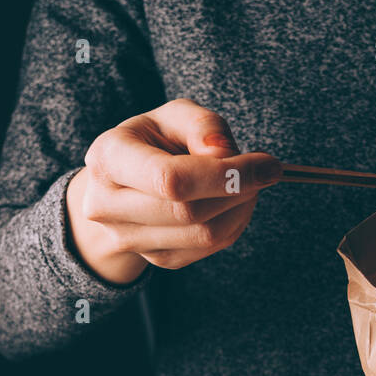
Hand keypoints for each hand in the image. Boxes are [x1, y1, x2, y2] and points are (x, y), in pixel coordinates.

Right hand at [65, 99, 281, 284]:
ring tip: (251, 185)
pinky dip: (233, 225)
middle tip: (264, 172)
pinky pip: (207, 249)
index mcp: (108, 159)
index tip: (266, 164)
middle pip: (189, 212)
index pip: (170, 180)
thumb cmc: (153, 143)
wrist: (123, 184)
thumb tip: (224, 155)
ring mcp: (130, 239)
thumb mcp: (173, 116)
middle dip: (238, 191)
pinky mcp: (157, 259)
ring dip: (241, 210)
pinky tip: (235, 204)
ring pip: (203, 236)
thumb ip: (202, 125)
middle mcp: (108, 205)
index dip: (223, 176)